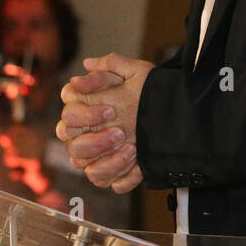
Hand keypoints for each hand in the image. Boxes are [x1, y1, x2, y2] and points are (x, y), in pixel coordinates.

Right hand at [56, 53, 153, 191]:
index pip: (69, 113)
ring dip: (106, 159)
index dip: (85, 114)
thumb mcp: (137, 73)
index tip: (111, 110)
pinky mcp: (107, 173)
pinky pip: (104, 181)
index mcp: (84, 110)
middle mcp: (83, 134)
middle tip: (120, 132)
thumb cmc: (150, 91)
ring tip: (131, 149)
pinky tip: (138, 166)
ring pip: (83, 165)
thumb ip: (112, 65)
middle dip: (95, 140)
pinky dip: (120, 175)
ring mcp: (93, 155)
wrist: (176, 114)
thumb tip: (87, 64)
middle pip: (71, 144)